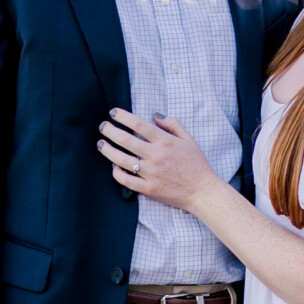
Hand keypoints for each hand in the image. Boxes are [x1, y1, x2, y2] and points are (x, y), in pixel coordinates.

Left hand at [98, 107, 214, 210]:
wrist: (202, 192)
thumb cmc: (196, 164)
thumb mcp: (188, 140)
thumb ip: (172, 124)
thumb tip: (154, 115)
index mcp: (165, 142)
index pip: (139, 125)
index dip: (123, 117)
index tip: (113, 112)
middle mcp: (156, 156)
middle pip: (125, 140)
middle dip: (110, 131)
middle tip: (102, 126)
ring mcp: (151, 173)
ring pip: (121, 160)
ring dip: (107, 150)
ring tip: (101, 144)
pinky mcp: (148, 189)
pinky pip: (126, 180)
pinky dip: (117, 172)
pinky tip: (114, 165)